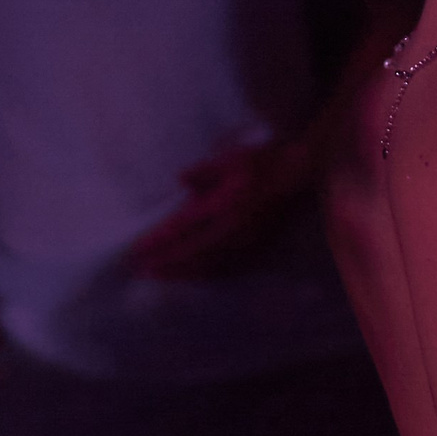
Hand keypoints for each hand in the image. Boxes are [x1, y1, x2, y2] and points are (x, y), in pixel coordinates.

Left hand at [127, 139, 312, 279]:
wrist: (297, 174)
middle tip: (143, 270)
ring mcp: (246, 241)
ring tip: (162, 276)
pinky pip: (227, 268)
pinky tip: (193, 276)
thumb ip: (204, 171)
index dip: (161, 240)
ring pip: (209, 264)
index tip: (139, 249)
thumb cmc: (261, 161)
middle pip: (193, 252)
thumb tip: (179, 179)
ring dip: (184, 273)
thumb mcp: (230, 158)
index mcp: (225, 204)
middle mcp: (234, 228)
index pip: (184, 226)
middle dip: (167, 263)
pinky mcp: (256, 248)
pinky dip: (206, 274)